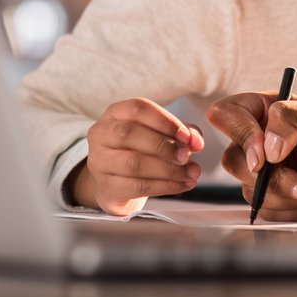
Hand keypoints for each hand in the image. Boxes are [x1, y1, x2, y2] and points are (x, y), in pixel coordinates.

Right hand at [74, 98, 204, 215]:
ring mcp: (99, 161)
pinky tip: (182, 184)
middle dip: (163, 146)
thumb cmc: (142, 148)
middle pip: (129, 134)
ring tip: (190, 173)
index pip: (138, 109)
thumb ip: (183, 132)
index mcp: (115, 113)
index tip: (187, 135)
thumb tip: (196, 140)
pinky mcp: (106, 186)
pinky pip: (137, 187)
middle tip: (187, 156)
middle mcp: (101, 134)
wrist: (117, 180)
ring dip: (168, 169)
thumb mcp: (161, 133)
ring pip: (133, 163)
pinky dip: (165, 186)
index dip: (164, 121)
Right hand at [206, 93, 296, 220]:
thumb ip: (291, 119)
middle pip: (234, 160)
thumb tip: (266, 147)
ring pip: (249, 190)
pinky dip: (294, 208)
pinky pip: (265, 210)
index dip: (240, 135)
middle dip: (274, 177)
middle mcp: (265, 139)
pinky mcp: (279, 198)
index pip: (228, 114)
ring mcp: (271, 171)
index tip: (266, 155)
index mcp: (271, 110)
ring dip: (289, 194)